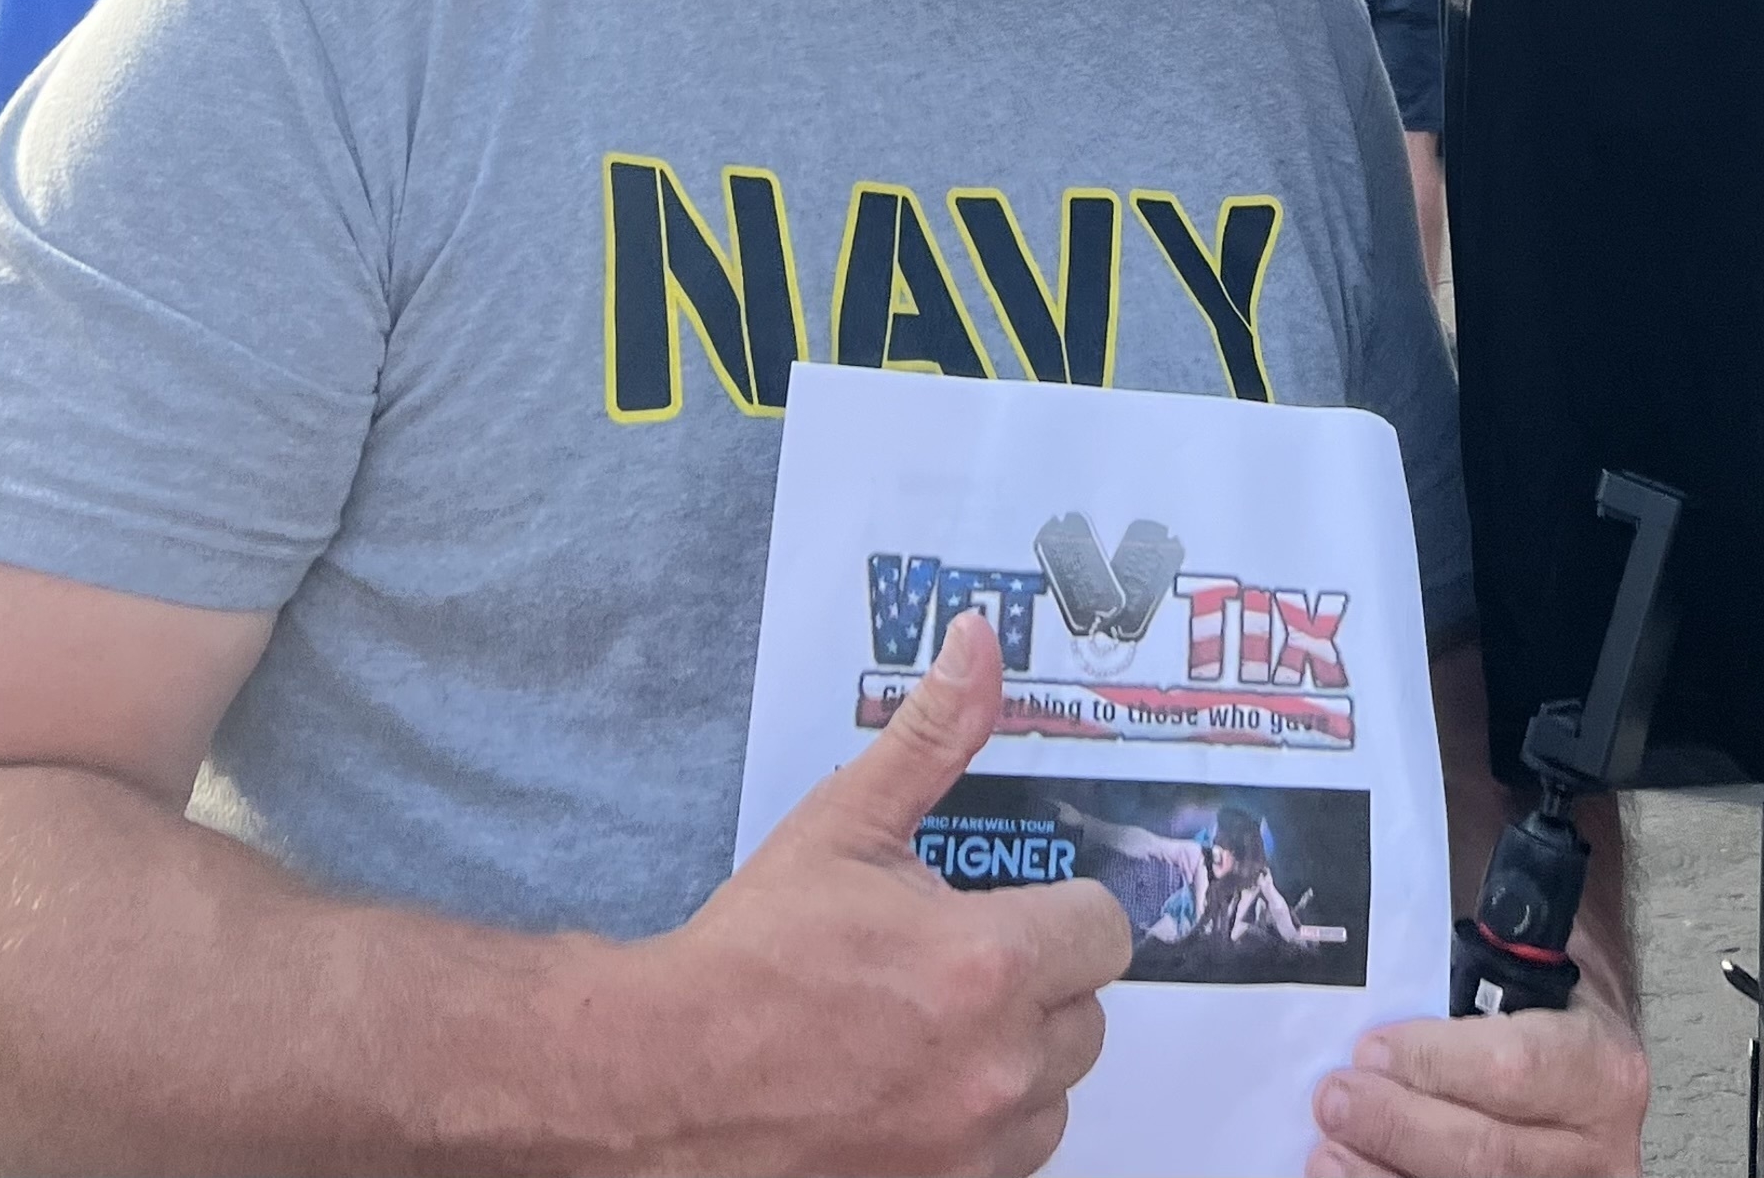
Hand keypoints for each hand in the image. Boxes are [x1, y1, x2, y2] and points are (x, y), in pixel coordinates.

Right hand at [636, 610, 1130, 1174]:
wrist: (659, 1080)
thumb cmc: (751, 953)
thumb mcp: (845, 824)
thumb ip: (934, 732)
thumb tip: (981, 638)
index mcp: (988, 964)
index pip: (1104, 931)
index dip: (1058, 912)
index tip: (1005, 911)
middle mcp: (996, 1069)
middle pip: (1085, 1018)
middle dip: (1034, 985)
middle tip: (949, 969)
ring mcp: (968, 1153)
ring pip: (1051, 1099)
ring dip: (1010, 1066)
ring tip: (925, 1032)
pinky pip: (1005, 1165)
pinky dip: (974, 1133)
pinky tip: (910, 1094)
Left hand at [1308, 987, 1649, 1177]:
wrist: (1586, 1061)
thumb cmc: (1543, 1010)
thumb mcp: (1523, 978)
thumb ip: (1463, 989)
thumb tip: (1378, 1013)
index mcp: (1599, 1068)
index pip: (1512, 1068)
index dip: (1434, 1063)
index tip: (1370, 1050)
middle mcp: (1597, 1148)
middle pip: (1487, 1153)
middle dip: (1398, 1127)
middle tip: (1335, 1101)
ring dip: (1384, 1177)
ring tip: (1329, 1153)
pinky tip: (1356, 1176)